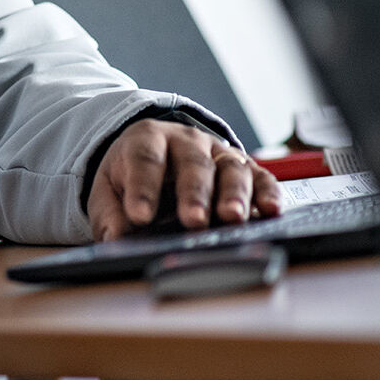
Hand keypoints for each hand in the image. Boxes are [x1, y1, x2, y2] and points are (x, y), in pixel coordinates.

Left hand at [87, 119, 283, 241]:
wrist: (155, 152)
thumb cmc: (132, 174)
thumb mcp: (109, 188)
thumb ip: (109, 213)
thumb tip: (116, 240)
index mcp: (146, 139)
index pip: (144, 159)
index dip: (143, 187)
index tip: (139, 215)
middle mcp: (185, 141)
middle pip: (192, 164)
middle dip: (193, 194)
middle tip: (193, 221)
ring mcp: (217, 152)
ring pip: (230, 169)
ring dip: (233, 195)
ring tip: (232, 218)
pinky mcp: (244, 168)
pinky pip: (260, 177)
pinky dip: (267, 193)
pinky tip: (271, 211)